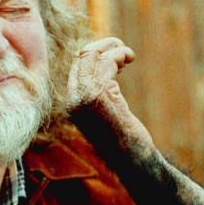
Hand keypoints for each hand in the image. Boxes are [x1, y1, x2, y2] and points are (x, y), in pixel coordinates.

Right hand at [68, 37, 154, 154]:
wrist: (131, 159)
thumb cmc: (123, 140)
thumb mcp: (104, 115)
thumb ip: (97, 96)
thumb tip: (105, 72)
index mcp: (72, 103)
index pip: (77, 66)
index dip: (94, 54)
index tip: (113, 54)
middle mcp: (73, 99)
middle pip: (82, 57)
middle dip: (102, 46)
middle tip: (121, 47)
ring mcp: (84, 98)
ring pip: (93, 56)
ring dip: (113, 49)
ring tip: (128, 54)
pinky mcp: (99, 96)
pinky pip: (106, 63)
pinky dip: (118, 55)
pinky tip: (129, 59)